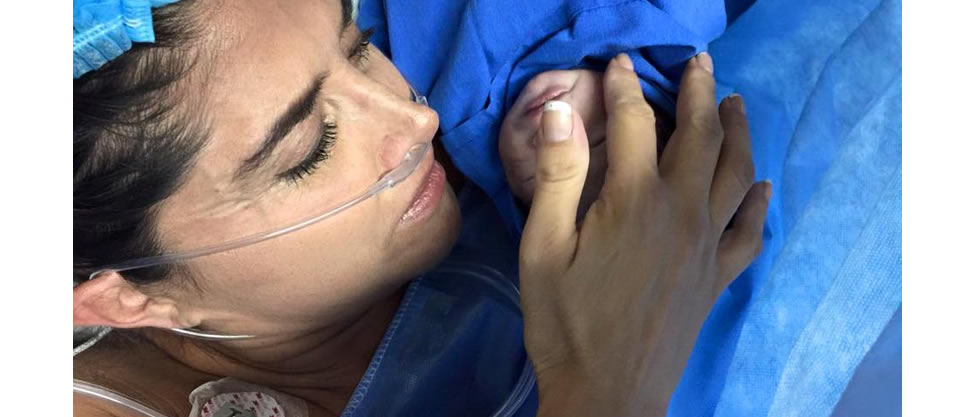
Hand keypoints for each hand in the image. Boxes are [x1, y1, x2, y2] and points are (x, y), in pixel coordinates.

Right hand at [519, 53, 769, 416]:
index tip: (619, 63)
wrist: (609, 393)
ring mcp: (708, 245)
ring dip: (739, 132)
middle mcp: (682, 212)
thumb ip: (557, 177)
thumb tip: (561, 112)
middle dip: (701, 93)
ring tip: (735, 104)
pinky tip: (763, 186)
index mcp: (635, 200)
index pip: (637, 122)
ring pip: (737, 173)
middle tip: (701, 64)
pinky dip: (759, 202)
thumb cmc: (565, 321)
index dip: (627, 87)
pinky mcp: (718, 276)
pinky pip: (750, 230)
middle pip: (702, 136)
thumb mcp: (543, 247)